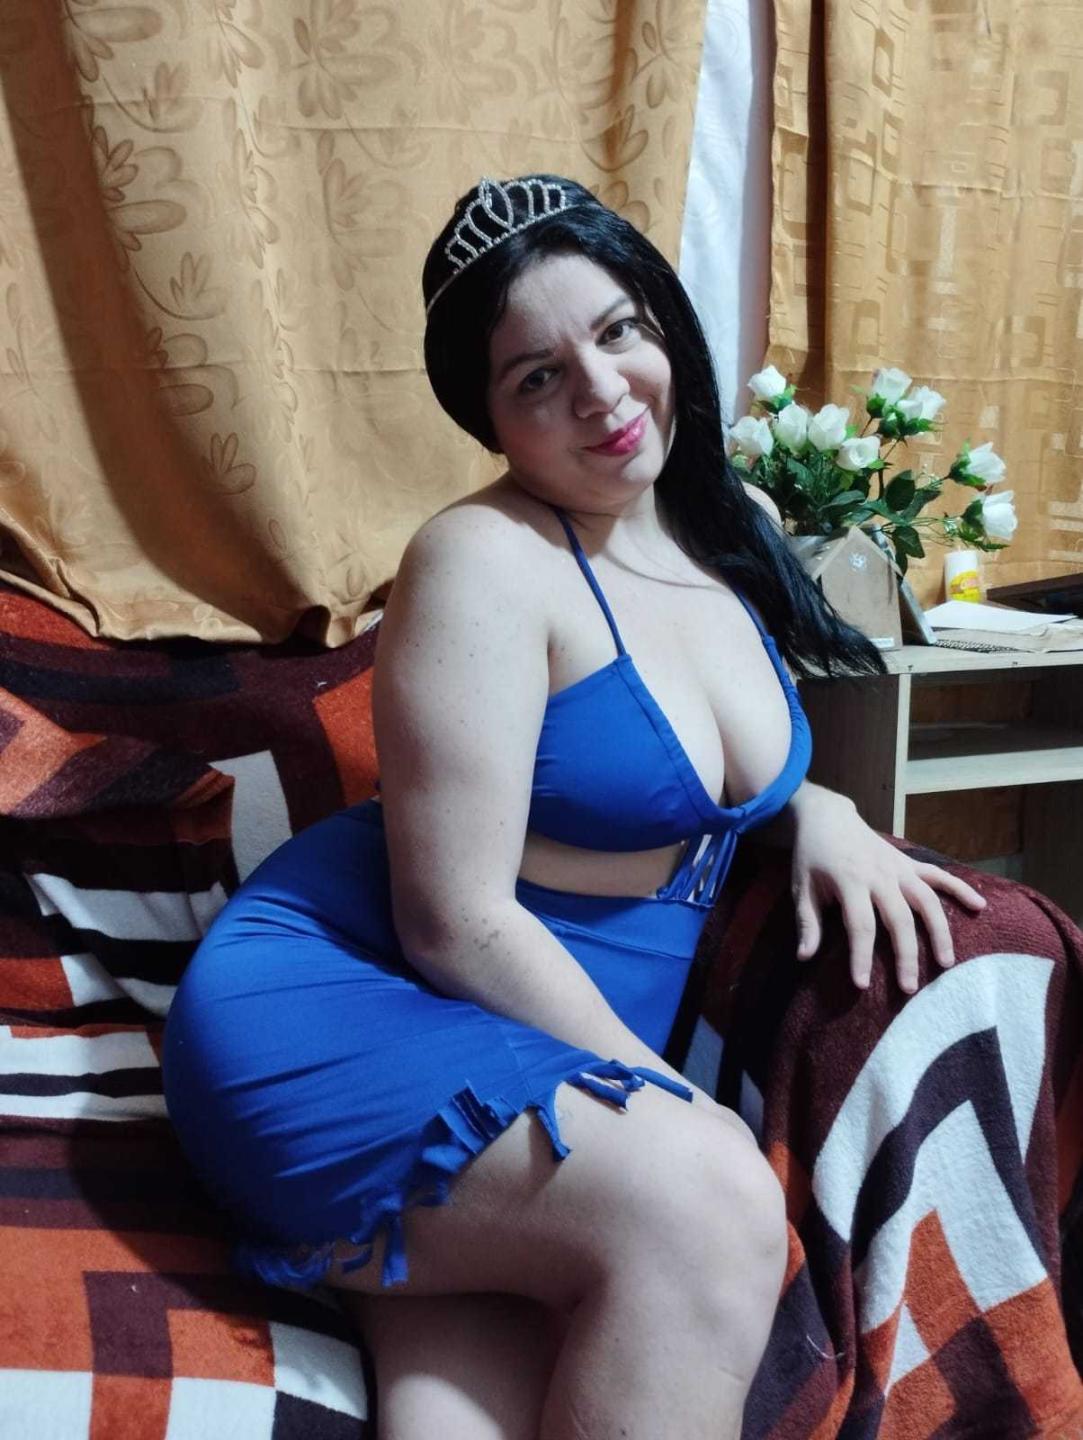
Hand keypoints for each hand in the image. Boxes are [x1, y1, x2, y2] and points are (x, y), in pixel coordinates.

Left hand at [787, 784, 986, 993]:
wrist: (827, 816)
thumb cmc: (812, 856)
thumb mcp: (801, 887)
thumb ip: (807, 922)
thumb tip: (804, 956)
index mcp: (850, 881)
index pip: (860, 925)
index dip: (861, 956)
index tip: (862, 985)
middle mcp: (880, 875)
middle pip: (899, 919)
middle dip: (906, 955)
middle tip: (909, 987)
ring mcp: (899, 868)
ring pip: (927, 901)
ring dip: (939, 931)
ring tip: (946, 962)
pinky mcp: (909, 863)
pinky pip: (939, 876)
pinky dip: (961, 888)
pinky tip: (979, 907)